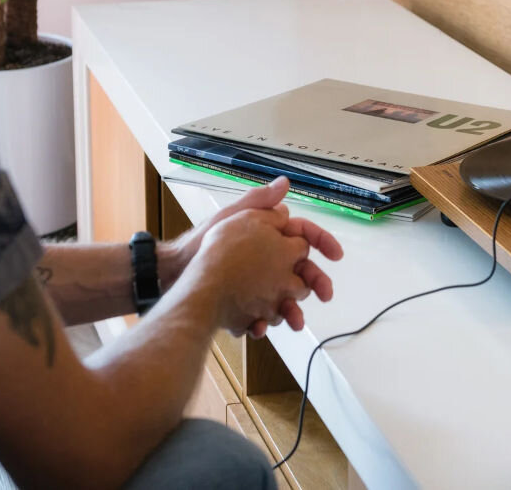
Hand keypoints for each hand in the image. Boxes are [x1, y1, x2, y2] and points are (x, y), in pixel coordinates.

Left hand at [181, 206, 325, 334]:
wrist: (174, 272)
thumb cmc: (200, 242)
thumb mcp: (230, 217)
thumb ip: (259, 202)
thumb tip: (285, 183)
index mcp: (267, 236)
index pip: (302, 236)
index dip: (322, 243)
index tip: (336, 256)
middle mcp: (265, 259)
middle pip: (300, 271)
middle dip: (314, 284)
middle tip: (324, 295)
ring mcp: (256, 283)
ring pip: (284, 297)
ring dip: (291, 310)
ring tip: (291, 321)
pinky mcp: (244, 303)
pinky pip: (261, 314)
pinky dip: (262, 322)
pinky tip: (258, 327)